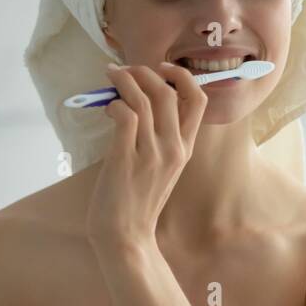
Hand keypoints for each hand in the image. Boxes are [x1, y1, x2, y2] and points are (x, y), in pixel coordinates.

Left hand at [85, 62, 207, 254]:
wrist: (126, 237)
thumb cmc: (138, 203)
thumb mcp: (162, 170)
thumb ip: (159, 140)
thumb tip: (138, 105)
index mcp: (185, 149)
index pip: (198, 101)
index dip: (182, 77)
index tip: (163, 69)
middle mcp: (173, 148)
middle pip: (168, 93)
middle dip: (145, 72)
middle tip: (126, 69)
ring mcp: (150, 154)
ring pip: (143, 100)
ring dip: (124, 81)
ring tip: (110, 76)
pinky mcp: (125, 159)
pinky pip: (124, 116)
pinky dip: (114, 104)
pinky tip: (107, 108)